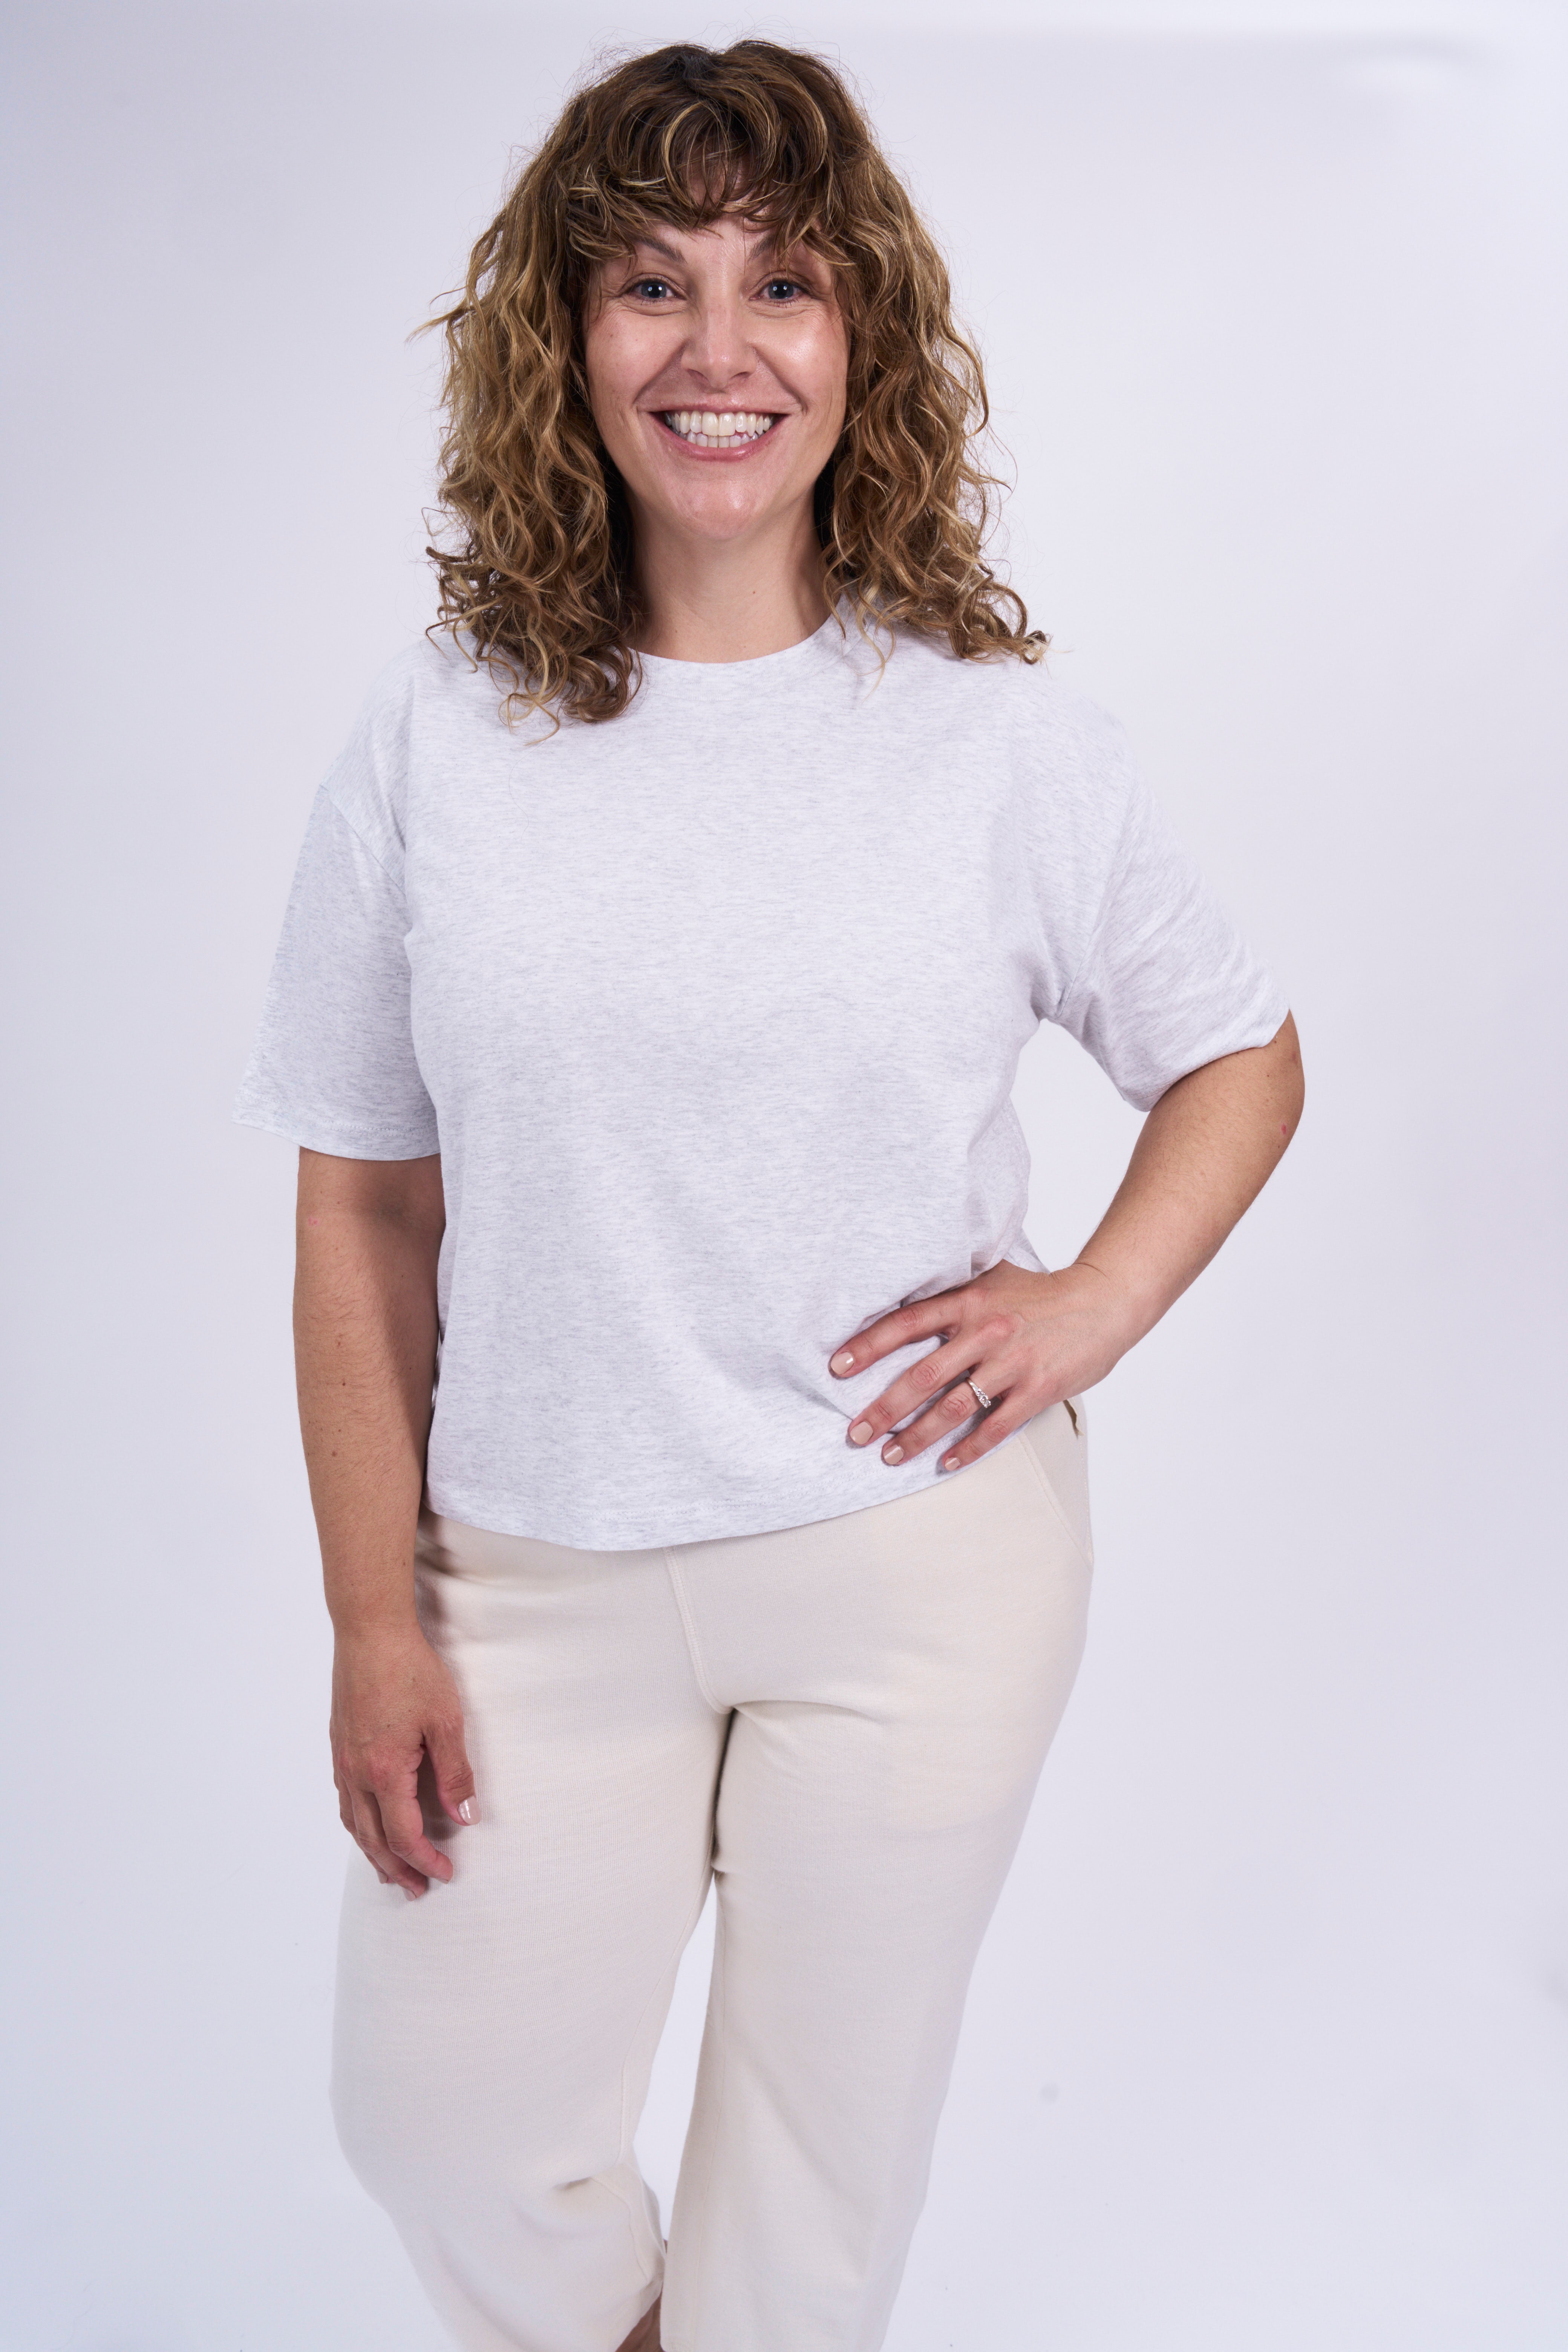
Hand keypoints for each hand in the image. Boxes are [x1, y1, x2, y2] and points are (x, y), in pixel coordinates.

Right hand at [330, 1623, 477, 1897]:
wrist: (369, 1632)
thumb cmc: (410, 1670)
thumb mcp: (445, 1720)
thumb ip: (455, 1772)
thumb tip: (466, 1816)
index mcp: (385, 1771)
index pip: (404, 1835)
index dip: (425, 1860)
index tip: (444, 1874)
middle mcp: (357, 1772)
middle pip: (372, 1840)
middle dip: (396, 1869)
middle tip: (416, 1889)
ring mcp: (343, 1760)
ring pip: (353, 1823)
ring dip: (373, 1853)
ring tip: (391, 1871)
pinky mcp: (339, 1744)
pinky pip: (345, 1800)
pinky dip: (358, 1825)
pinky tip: (369, 1824)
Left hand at [828, 1259, 1135, 1471]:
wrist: (1103, 1303)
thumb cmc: (1040, 1293)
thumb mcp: (992, 1278)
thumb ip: (952, 1291)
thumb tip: (899, 1296)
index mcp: (969, 1300)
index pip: (907, 1322)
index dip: (869, 1344)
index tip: (837, 1367)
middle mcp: (986, 1331)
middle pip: (923, 1375)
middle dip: (884, 1408)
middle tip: (855, 1433)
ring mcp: (1013, 1362)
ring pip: (954, 1406)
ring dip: (918, 1435)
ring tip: (890, 1456)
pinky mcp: (1038, 1389)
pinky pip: (995, 1426)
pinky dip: (968, 1448)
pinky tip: (945, 1463)